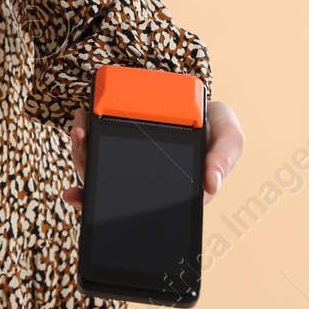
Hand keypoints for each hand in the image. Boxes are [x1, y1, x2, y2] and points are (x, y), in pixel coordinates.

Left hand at [62, 100, 245, 209]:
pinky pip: (100, 143)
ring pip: (99, 165)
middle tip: (81, 151)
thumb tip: (211, 184)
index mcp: (170, 190)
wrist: (205, 100)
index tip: (83, 199)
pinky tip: (83, 122)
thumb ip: (224, 158)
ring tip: (79, 132)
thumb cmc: (216, 126)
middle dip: (86, 173)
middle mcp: (146, 181)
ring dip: (83, 151)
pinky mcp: (122, 138)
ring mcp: (131, 160)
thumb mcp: (229, 138)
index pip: (136, 208)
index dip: (105, 208)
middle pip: (109, 188)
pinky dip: (88, 135)